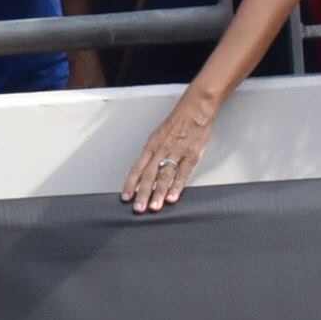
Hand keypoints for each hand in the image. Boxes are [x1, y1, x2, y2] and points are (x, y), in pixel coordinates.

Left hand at [120, 92, 216, 214]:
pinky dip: (177, 187)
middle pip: (149, 175)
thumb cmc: (177, 123)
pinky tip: (172, 198)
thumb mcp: (159, 136)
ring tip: (154, 207)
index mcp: (151, 146)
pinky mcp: (191, 156)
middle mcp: (161, 151)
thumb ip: (153, 154)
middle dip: (142, 193)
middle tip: (138, 208)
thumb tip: (145, 171)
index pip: (137, 168)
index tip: (125, 197)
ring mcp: (176, 154)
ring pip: (165, 176)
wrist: (195, 110)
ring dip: (158, 193)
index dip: (130, 184)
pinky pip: (183, 174)